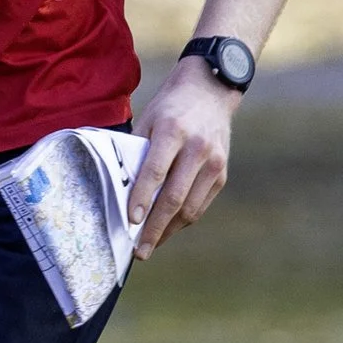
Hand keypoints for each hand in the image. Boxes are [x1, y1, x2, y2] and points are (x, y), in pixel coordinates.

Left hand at [126, 56, 242, 252]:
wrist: (210, 91)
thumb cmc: (169, 108)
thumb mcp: (148, 120)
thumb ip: (136, 153)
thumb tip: (120, 190)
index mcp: (174, 131)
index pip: (155, 171)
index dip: (142, 198)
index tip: (131, 222)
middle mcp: (197, 148)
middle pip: (174, 197)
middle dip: (155, 228)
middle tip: (139, 250)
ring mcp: (214, 162)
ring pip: (190, 207)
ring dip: (169, 230)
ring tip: (150, 245)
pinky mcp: (222, 174)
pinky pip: (201, 205)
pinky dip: (183, 220)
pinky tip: (167, 228)